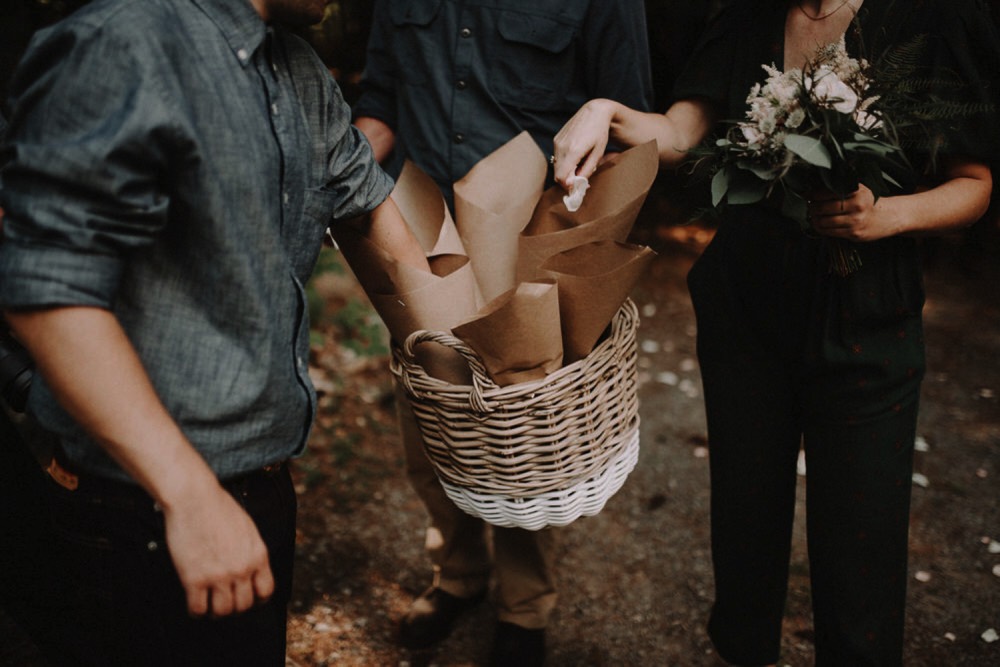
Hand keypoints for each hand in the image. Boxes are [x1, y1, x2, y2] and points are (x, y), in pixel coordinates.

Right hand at [162, 481, 274, 617]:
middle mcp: (242, 568)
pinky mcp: (194, 578)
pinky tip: (194, 602)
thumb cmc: (218, 508)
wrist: (194, 498)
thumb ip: (251, 551)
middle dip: (234, 606)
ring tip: (209, 604)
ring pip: (222, 611)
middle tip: (224, 601)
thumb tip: (250, 569)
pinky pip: (198, 608)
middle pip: (244, 605)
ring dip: (215, 611)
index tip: (247, 598)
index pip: (266, 591)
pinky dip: (196, 610)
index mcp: (258, 555)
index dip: (256, 599)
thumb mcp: (248, 528)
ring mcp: (219, 575)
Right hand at [552, 99, 616, 188]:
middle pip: (557, 174)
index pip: (561, 178)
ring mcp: (557, 142)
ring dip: (566, 171)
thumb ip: (586, 171)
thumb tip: (575, 184)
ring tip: (580, 165)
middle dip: (568, 180)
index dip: (569, 186)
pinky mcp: (556, 139)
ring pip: (556, 166)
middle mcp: (562, 146)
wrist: (594, 112)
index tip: (579, 187)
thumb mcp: (598, 154)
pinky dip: (564, 162)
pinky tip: (576, 157)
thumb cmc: (600, 133)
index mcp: (573, 151)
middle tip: (582, 179)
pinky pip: (557, 157)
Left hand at [807, 184, 892, 241]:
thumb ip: (840, 187)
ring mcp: (855, 221)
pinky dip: (820, 228)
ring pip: (823, 221)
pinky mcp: (853, 233)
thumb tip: (814, 188)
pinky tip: (820, 224)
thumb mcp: (859, 189)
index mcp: (857, 191)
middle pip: (822, 207)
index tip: (807, 194)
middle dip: (811, 207)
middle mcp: (856, 205)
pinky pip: (829, 232)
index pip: (826, 192)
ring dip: (814, 219)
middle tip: (809, 206)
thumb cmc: (868, 202)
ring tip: (813, 215)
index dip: (812, 194)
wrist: (887, 217)